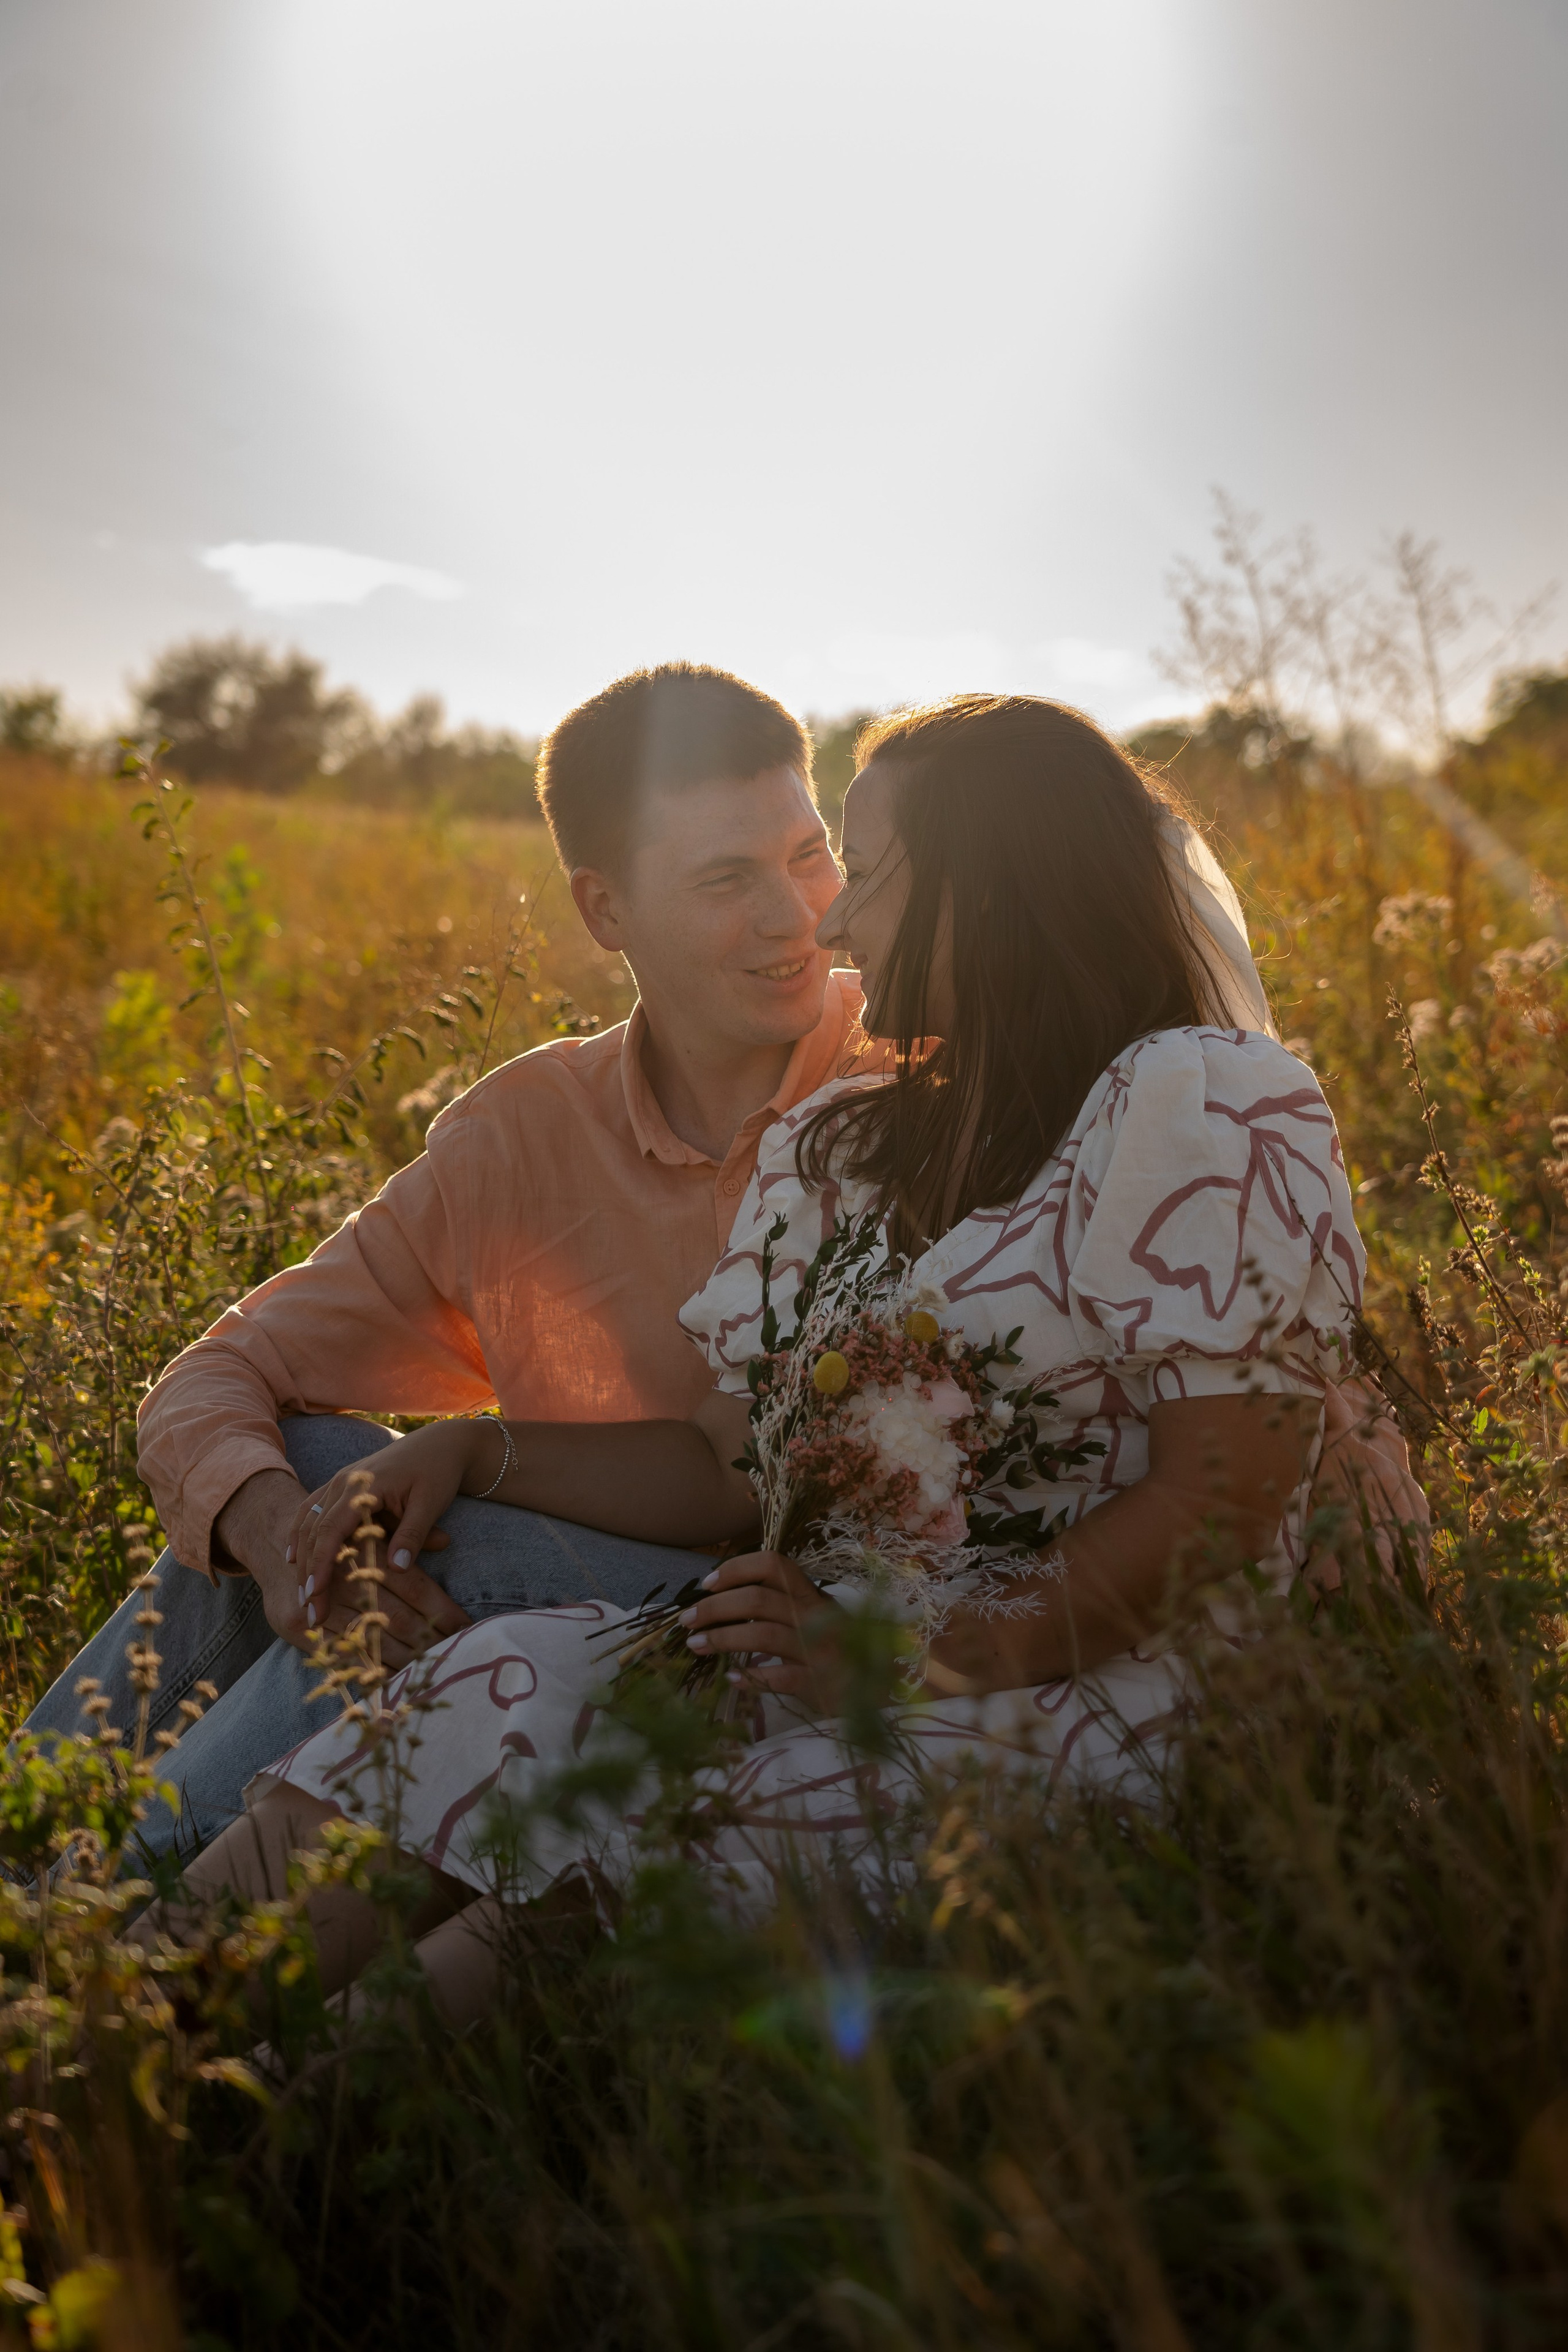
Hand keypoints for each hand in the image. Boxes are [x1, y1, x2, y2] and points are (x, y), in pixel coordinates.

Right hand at [284, 1424, 480, 1666]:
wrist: (441, 1443)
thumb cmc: (438, 1473)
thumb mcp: (430, 1503)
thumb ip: (413, 1534)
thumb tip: (398, 1569)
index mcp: (364, 1485)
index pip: (333, 1529)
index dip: (321, 1563)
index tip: (315, 1594)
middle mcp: (344, 1481)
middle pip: (314, 1530)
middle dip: (308, 1570)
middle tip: (308, 1607)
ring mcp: (339, 1481)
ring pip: (308, 1521)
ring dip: (301, 1556)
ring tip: (302, 1592)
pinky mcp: (341, 1484)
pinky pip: (311, 1509)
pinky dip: (300, 1534)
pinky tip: (294, 1557)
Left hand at [679, 1550, 855, 1711]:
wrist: (879, 1694)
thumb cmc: (839, 1653)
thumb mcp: (817, 1621)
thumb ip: (784, 1607)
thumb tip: (729, 1599)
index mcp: (813, 1597)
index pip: (775, 1564)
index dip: (737, 1568)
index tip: (708, 1583)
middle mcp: (816, 1618)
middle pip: (758, 1599)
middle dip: (715, 1607)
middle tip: (687, 1620)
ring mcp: (818, 1650)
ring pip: (762, 1635)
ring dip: (722, 1638)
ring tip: (696, 1645)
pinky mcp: (818, 1683)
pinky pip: (776, 1677)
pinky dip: (749, 1677)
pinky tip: (730, 1678)